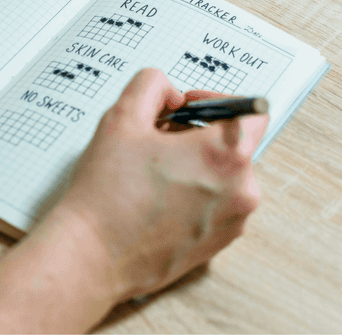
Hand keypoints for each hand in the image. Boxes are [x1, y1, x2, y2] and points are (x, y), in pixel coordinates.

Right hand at [0, 68, 266, 332]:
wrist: (92, 256)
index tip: (185, 108)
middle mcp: (241, 191)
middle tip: (156, 140)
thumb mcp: (121, 117)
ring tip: (152, 173)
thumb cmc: (107, 195)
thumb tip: (172, 95)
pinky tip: (155, 199)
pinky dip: (193, 195)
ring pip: (223, 176)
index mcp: (226, 156)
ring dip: (195, 166)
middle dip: (197, 135)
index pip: (250, 110)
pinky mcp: (217, 245)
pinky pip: (215, 205)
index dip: (214, 101)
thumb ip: (152, 85)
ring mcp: (232, 222)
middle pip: (233, 144)